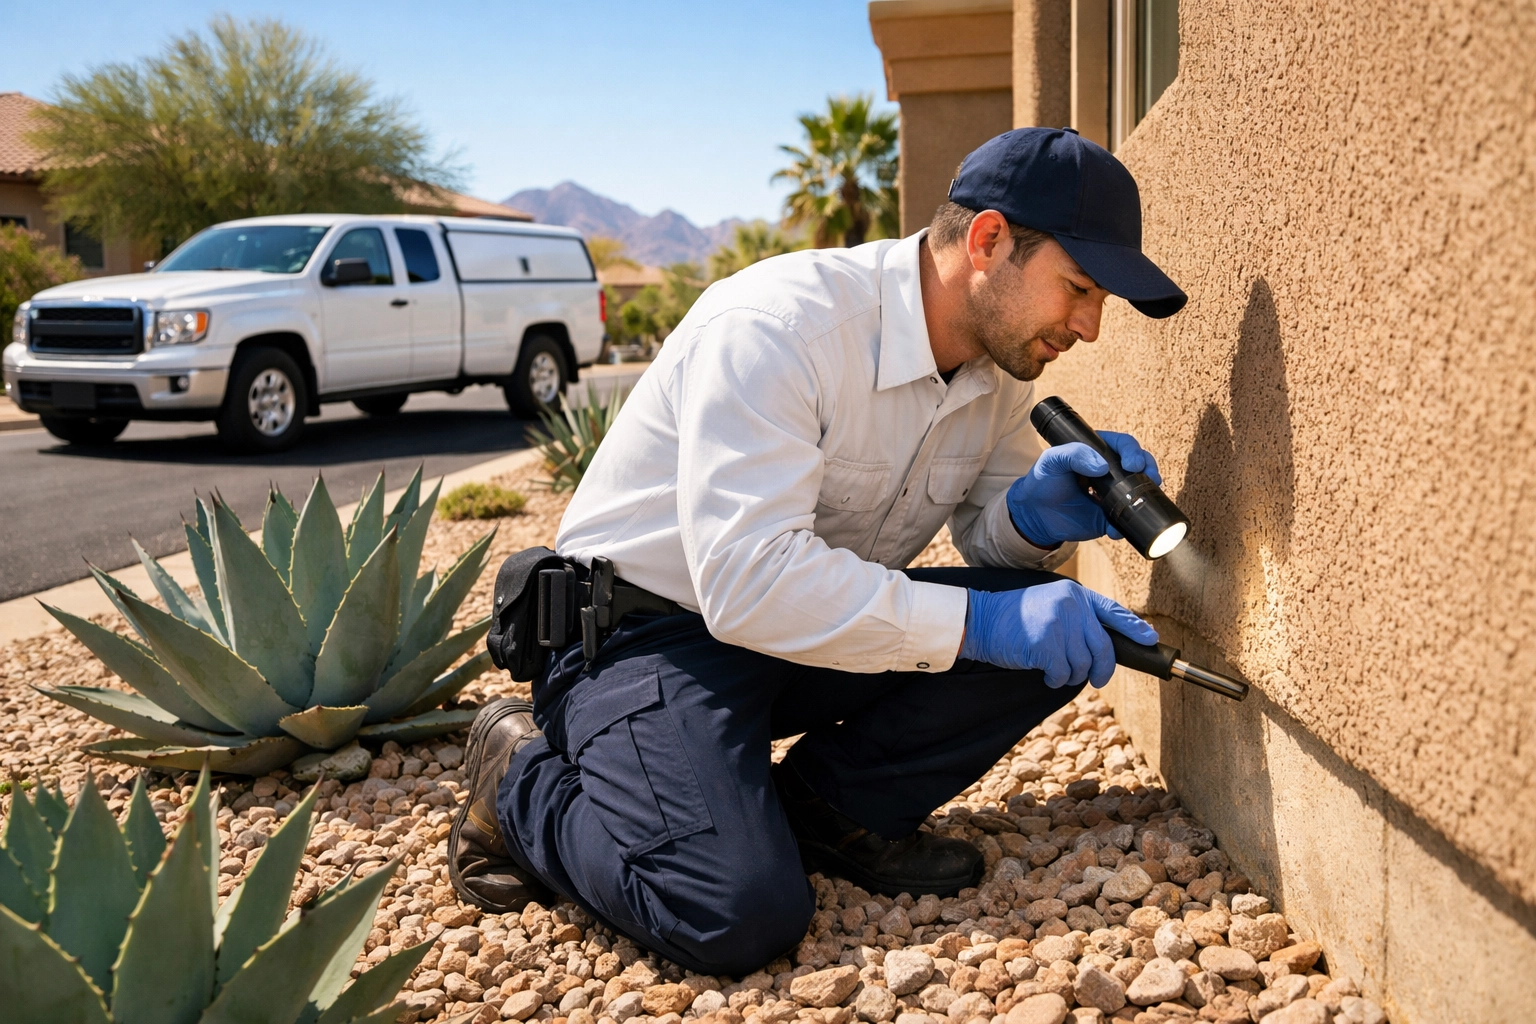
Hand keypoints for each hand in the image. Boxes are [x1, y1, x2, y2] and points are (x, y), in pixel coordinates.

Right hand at [958, 581, 1158, 687]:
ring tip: (1054, 668)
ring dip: (1071, 674)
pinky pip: (1063, 674)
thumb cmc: (1015, 618)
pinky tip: (1043, 671)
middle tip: (1097, 679)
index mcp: (1075, 595)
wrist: (981, 620)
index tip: (1150, 639)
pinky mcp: (1046, 645)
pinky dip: (1055, 679)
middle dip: (1103, 669)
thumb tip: (1102, 648)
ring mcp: (1059, 625)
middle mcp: (1071, 607)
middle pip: (1103, 648)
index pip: (1112, 611)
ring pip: (1083, 665)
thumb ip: (1077, 620)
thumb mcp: (1050, 607)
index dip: (1133, 627)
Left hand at [1007, 431, 1161, 547]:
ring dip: (1147, 496)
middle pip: (1141, 466)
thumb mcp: (1052, 460)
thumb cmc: (1044, 479)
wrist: (1035, 513)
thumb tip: (1101, 467)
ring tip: (1145, 501)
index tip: (1132, 463)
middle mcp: (1112, 471)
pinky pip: (1124, 522)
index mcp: (1099, 451)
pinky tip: (1115, 529)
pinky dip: (1124, 526)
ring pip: (1139, 492)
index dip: (1133, 451)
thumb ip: (1073, 454)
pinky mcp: (1109, 517)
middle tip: (1151, 478)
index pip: (1124, 445)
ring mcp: (1114, 495)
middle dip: (1149, 470)